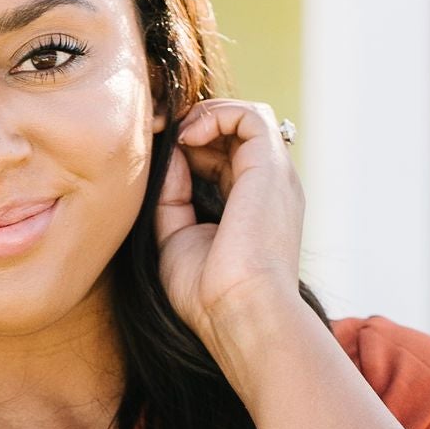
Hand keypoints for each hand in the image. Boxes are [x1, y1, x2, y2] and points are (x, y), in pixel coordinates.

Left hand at [153, 99, 307, 372]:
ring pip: (246, 118)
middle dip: (194, 127)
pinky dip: (216, 115)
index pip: (224, 158)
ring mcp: (273, 176)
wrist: (239, 313)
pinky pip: (250, 116)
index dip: (189, 148)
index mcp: (251, 207)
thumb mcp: (176, 239)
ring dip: (205, 117)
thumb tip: (170, 155)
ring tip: (176, 137)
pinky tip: (188, 137)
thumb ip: (171, 197)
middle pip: (234, 135)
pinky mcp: (271, 167)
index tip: (156, 157)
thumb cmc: (208, 294)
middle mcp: (268, 188)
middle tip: (160, 138)